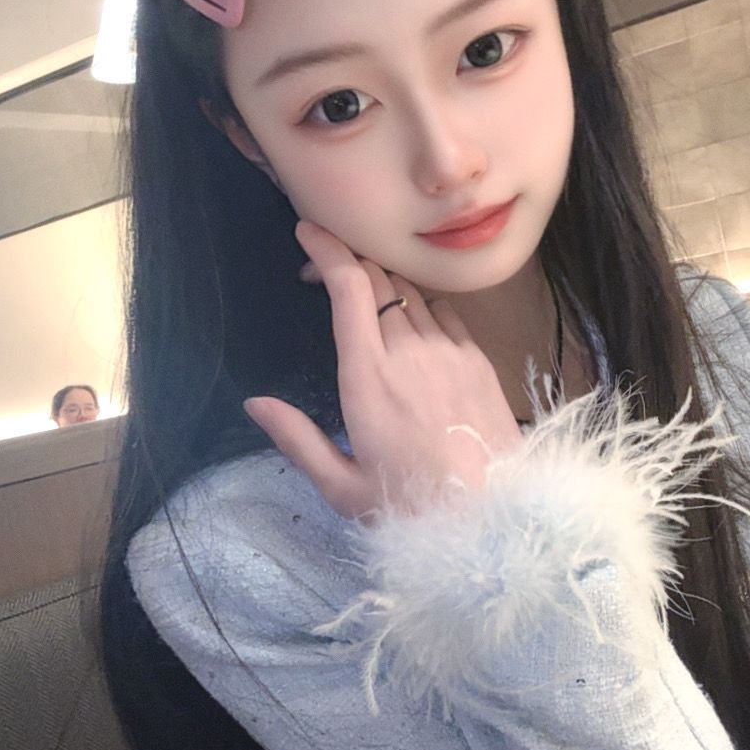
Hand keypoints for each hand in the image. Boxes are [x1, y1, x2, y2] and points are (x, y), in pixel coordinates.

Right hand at [245, 222, 522, 518]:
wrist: (494, 518)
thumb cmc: (411, 507)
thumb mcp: (342, 487)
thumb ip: (297, 440)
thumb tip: (255, 404)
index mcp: (367, 377)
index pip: (349, 287)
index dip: (327, 249)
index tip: (308, 231)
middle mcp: (409, 351)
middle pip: (379, 278)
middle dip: (346, 258)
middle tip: (320, 267)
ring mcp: (449, 351)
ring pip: (412, 290)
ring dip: (382, 280)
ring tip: (362, 293)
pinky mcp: (478, 360)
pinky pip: (444, 310)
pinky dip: (418, 302)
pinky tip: (409, 321)